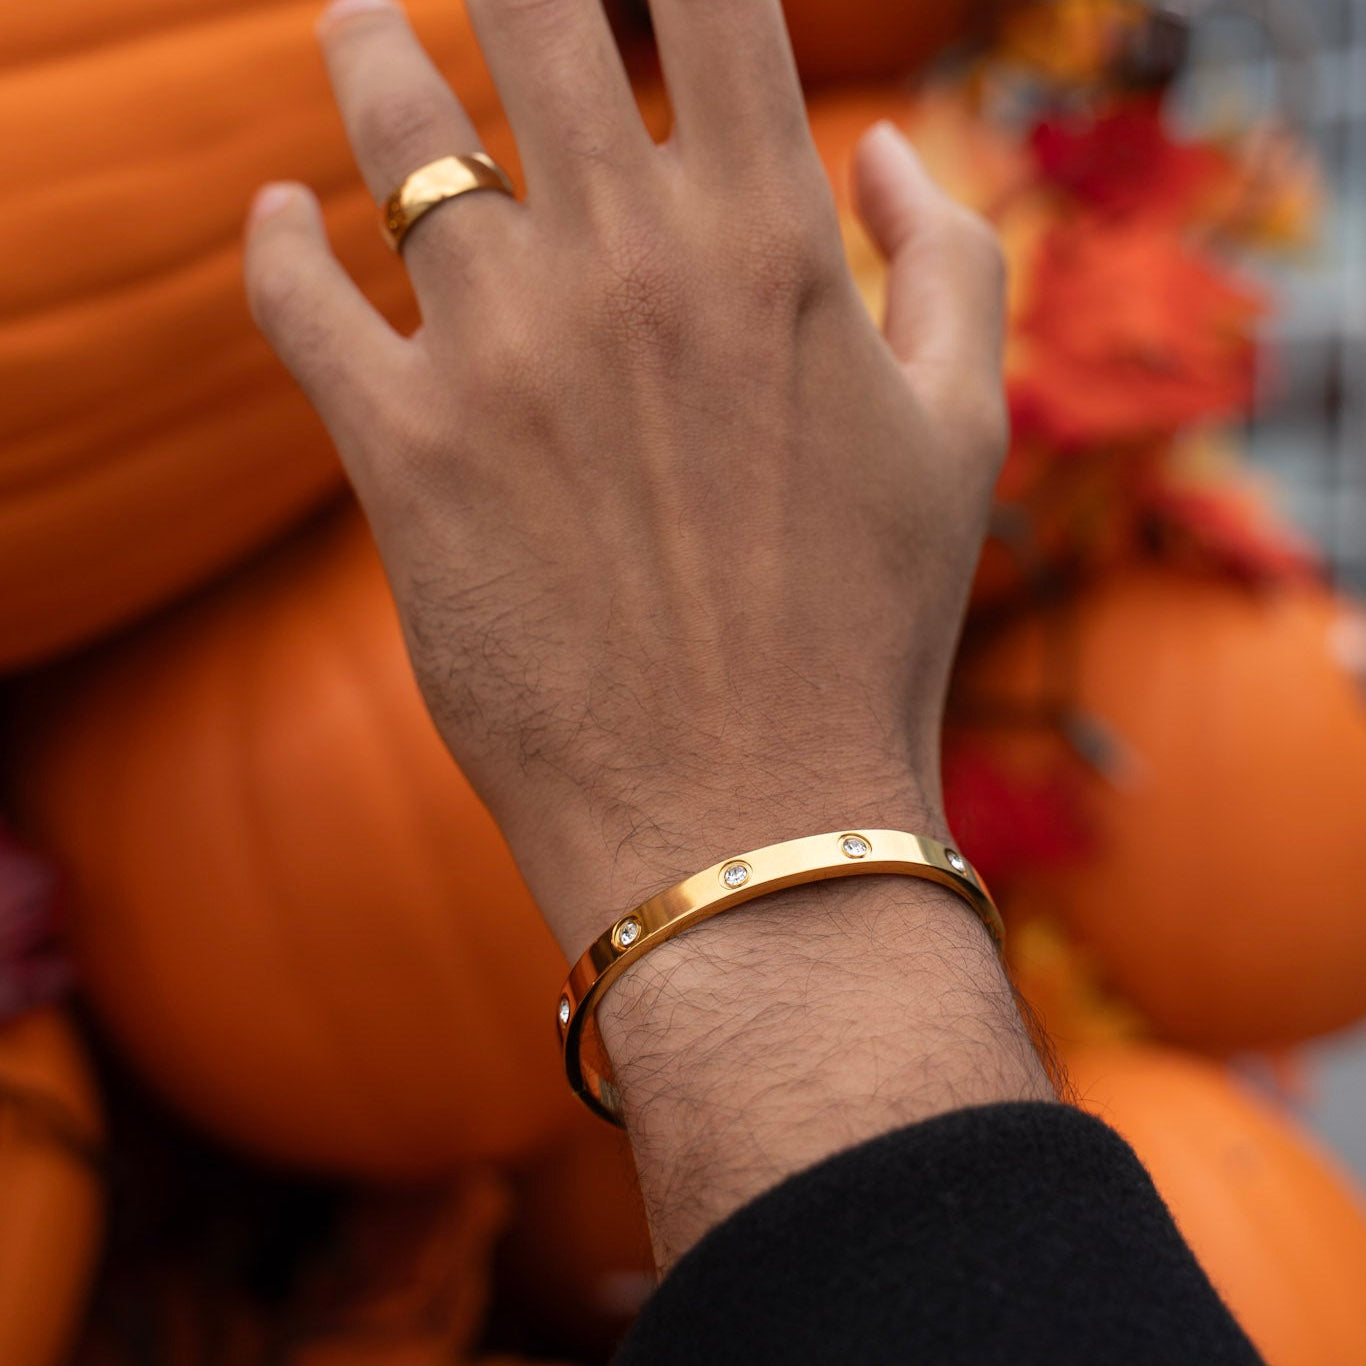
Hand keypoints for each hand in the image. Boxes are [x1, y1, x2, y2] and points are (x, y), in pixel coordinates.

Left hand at [243, 0, 1008, 963]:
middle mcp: (627, 264)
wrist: (747, 819)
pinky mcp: (399, 454)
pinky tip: (278, 216)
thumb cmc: (871, 632)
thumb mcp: (965, 437)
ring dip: (362, 46)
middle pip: (525, 4)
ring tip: (352, 22)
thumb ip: (947, 259)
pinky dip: (272, 236)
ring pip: (389, 118)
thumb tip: (874, 139)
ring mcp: (500, 351)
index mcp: (774, 240)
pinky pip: (294, 292)